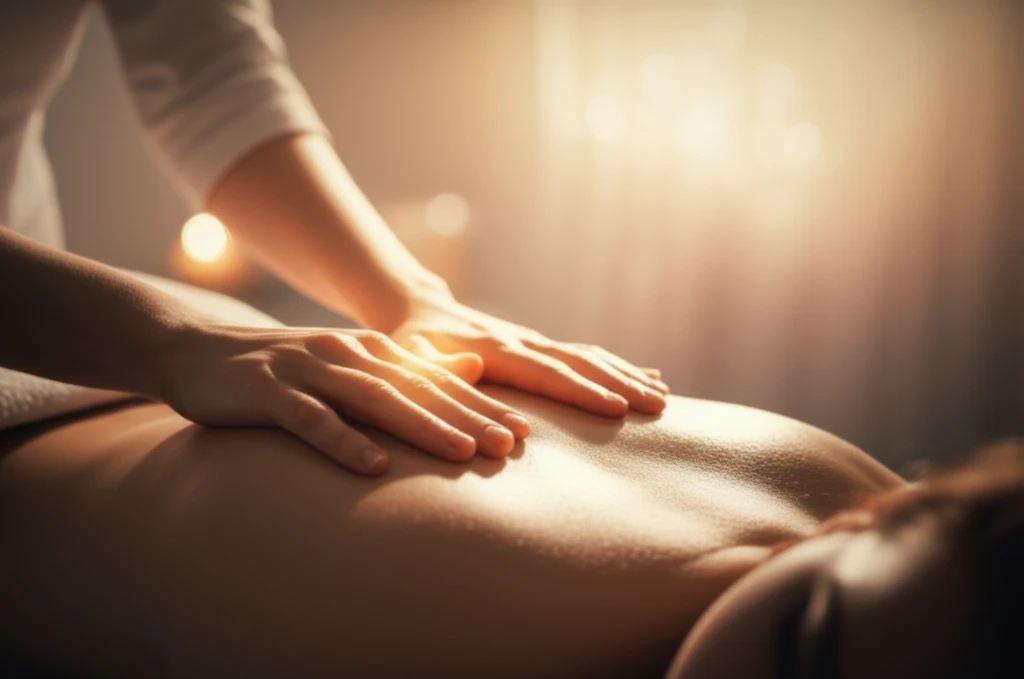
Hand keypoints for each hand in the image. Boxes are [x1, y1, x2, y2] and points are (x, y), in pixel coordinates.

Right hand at [156, 324, 530, 475]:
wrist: (195, 350)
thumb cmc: (282, 370)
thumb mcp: (349, 363)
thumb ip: (408, 367)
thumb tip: (472, 367)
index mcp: (369, 349)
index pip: (435, 380)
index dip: (480, 404)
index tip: (524, 432)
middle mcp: (345, 352)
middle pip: (415, 388)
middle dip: (467, 416)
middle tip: (511, 446)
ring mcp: (305, 368)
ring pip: (373, 399)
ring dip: (420, 426)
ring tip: (463, 455)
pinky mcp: (265, 390)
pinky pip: (309, 418)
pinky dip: (342, 440)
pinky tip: (373, 466)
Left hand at [390, 295, 669, 415]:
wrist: (418, 311)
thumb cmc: (410, 344)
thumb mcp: (409, 358)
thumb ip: (433, 368)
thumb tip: (468, 373)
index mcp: (496, 350)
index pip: (546, 373)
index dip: (582, 391)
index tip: (618, 407)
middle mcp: (523, 341)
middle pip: (580, 363)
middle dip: (621, 384)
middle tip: (659, 407)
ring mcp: (534, 341)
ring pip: (590, 356)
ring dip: (627, 375)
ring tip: (663, 397)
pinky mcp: (540, 346)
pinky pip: (585, 356)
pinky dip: (619, 366)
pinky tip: (649, 377)